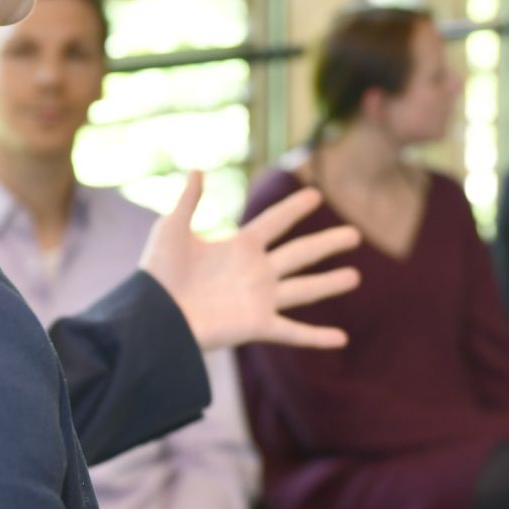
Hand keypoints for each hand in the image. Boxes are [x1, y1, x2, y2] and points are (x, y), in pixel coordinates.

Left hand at [141, 172, 362, 351]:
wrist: (153, 316)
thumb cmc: (158, 273)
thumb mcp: (172, 229)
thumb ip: (188, 200)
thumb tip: (197, 169)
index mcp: (239, 247)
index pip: (275, 222)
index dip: (294, 208)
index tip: (315, 194)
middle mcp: (255, 272)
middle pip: (301, 253)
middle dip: (328, 244)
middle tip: (355, 234)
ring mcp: (259, 299)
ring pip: (305, 289)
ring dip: (330, 283)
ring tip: (355, 276)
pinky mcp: (257, 325)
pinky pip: (294, 332)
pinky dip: (318, 337)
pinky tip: (341, 339)